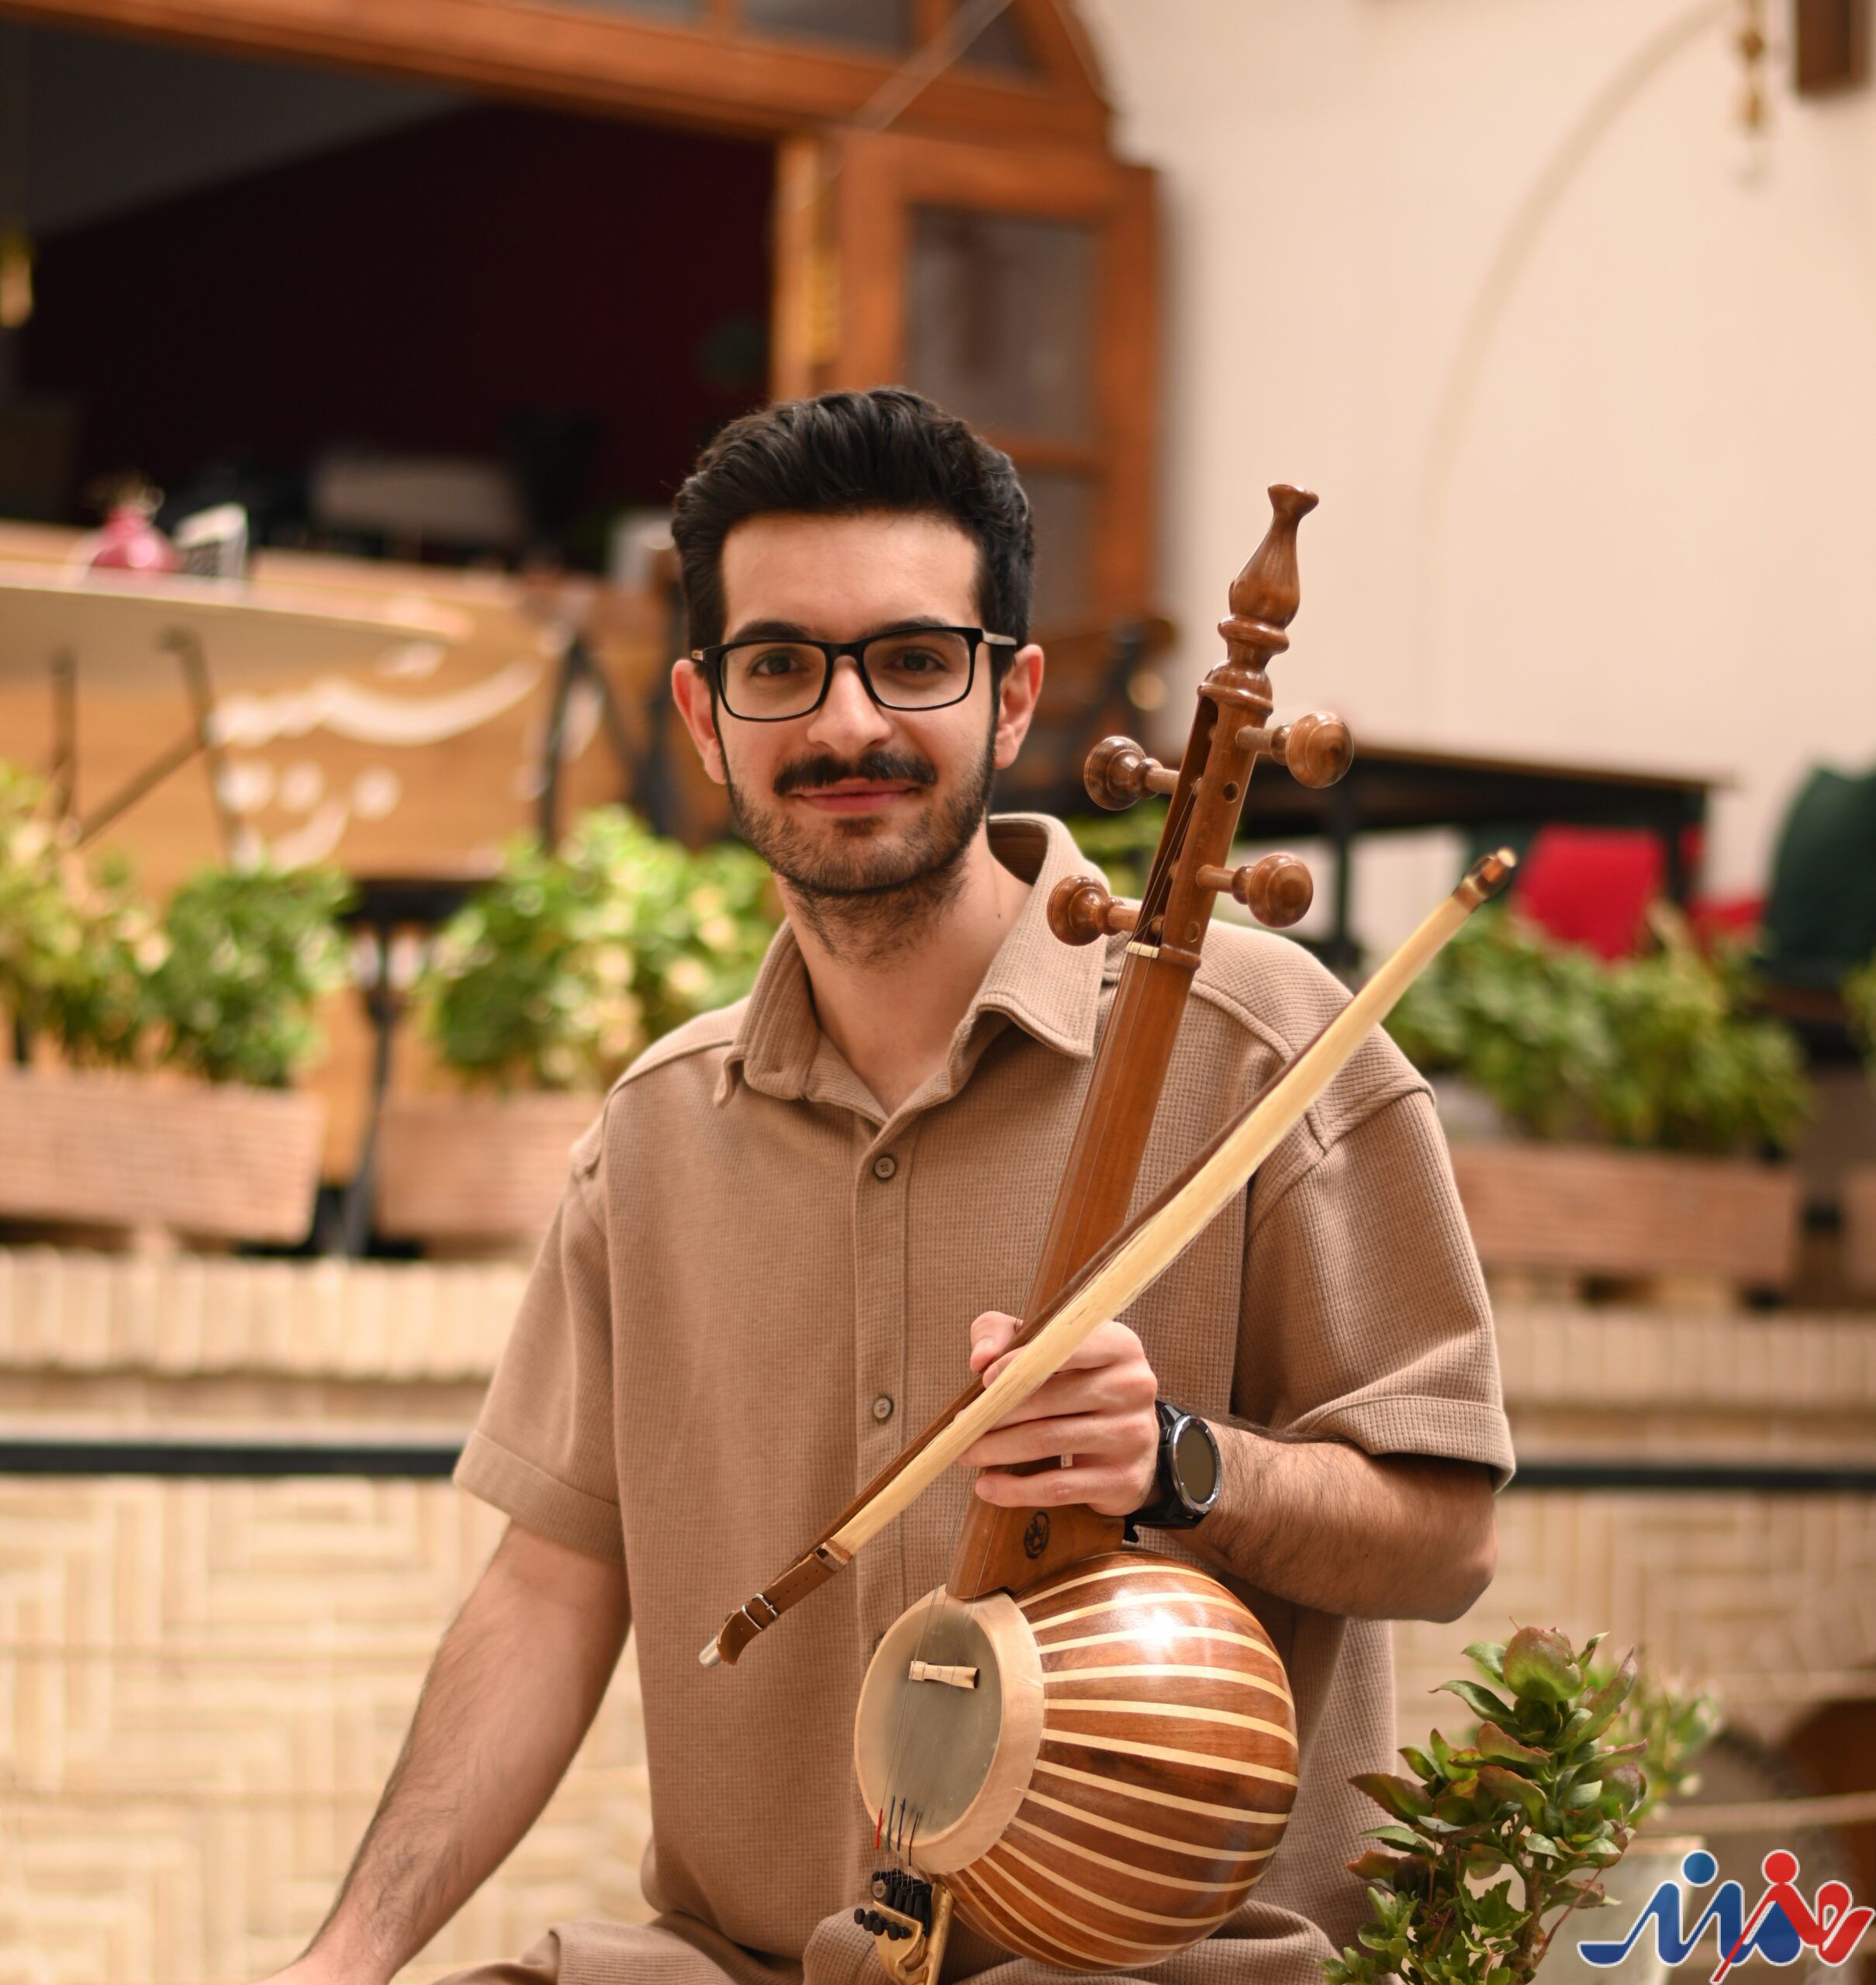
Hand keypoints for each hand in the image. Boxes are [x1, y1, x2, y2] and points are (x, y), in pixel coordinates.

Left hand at [957, 1310, 1159, 1517]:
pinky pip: (1059, 1486)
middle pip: (1048, 1399)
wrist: (1132, 1441)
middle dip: (995, 1414)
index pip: (1063, 1348)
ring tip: (967, 1453)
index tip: (983, 1380)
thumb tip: (981, 1358)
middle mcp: (1134, 1386)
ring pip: (1049, 1441)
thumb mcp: (1047, 1346)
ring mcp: (1133, 1435)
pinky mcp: (1124, 1479)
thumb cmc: (1077, 1383)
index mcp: (1119, 1344)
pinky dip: (1016, 1489)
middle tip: (962, 1425)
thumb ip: (1005, 1332)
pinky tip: (988, 1487)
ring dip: (997, 1450)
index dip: (1017, 1363)